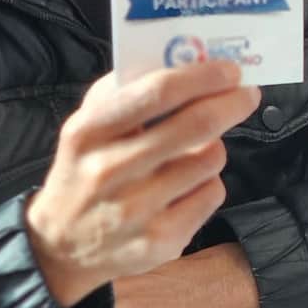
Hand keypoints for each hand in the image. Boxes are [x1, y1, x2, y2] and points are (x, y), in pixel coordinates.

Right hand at [27, 62, 259, 307]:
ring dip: (213, 147)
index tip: (230, 70)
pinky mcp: (158, 244)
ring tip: (196, 149)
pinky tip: (186, 186)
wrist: (60, 246)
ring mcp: (135, 213)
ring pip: (210, 160)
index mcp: (89, 132)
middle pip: (195, 126)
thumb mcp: (88, 122)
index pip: (158, 93)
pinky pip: (211, 195)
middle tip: (247, 94)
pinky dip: (208, 183)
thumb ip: (128, 88)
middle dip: (231, 103)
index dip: (203, 77)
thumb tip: (187, 61)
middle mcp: (110, 172)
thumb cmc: (85, 166)